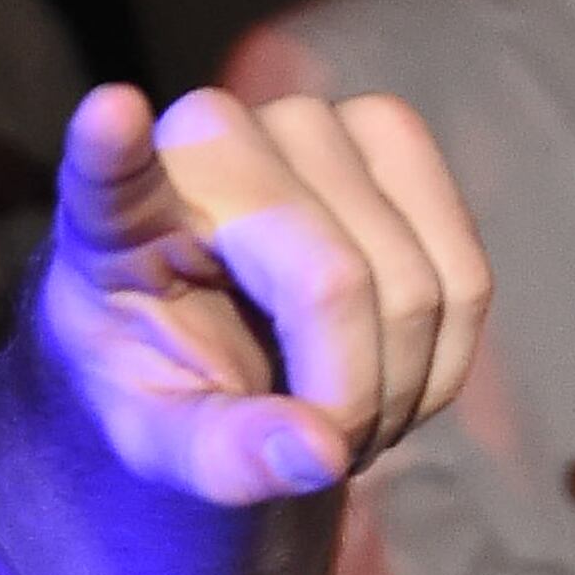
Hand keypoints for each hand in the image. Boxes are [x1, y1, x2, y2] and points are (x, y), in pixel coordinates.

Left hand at [37, 80, 489, 505]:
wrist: (214, 350)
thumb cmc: (169, 389)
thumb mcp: (168, 451)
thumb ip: (222, 458)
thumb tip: (320, 450)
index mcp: (113, 224)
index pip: (107, 177)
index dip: (112, 149)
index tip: (108, 115)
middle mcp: (209, 144)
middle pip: (334, 282)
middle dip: (350, 402)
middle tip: (320, 453)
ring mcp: (306, 123)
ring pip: (414, 284)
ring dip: (401, 392)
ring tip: (345, 420)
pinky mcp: (386, 131)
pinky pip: (466, 275)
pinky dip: (444, 364)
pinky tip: (391, 381)